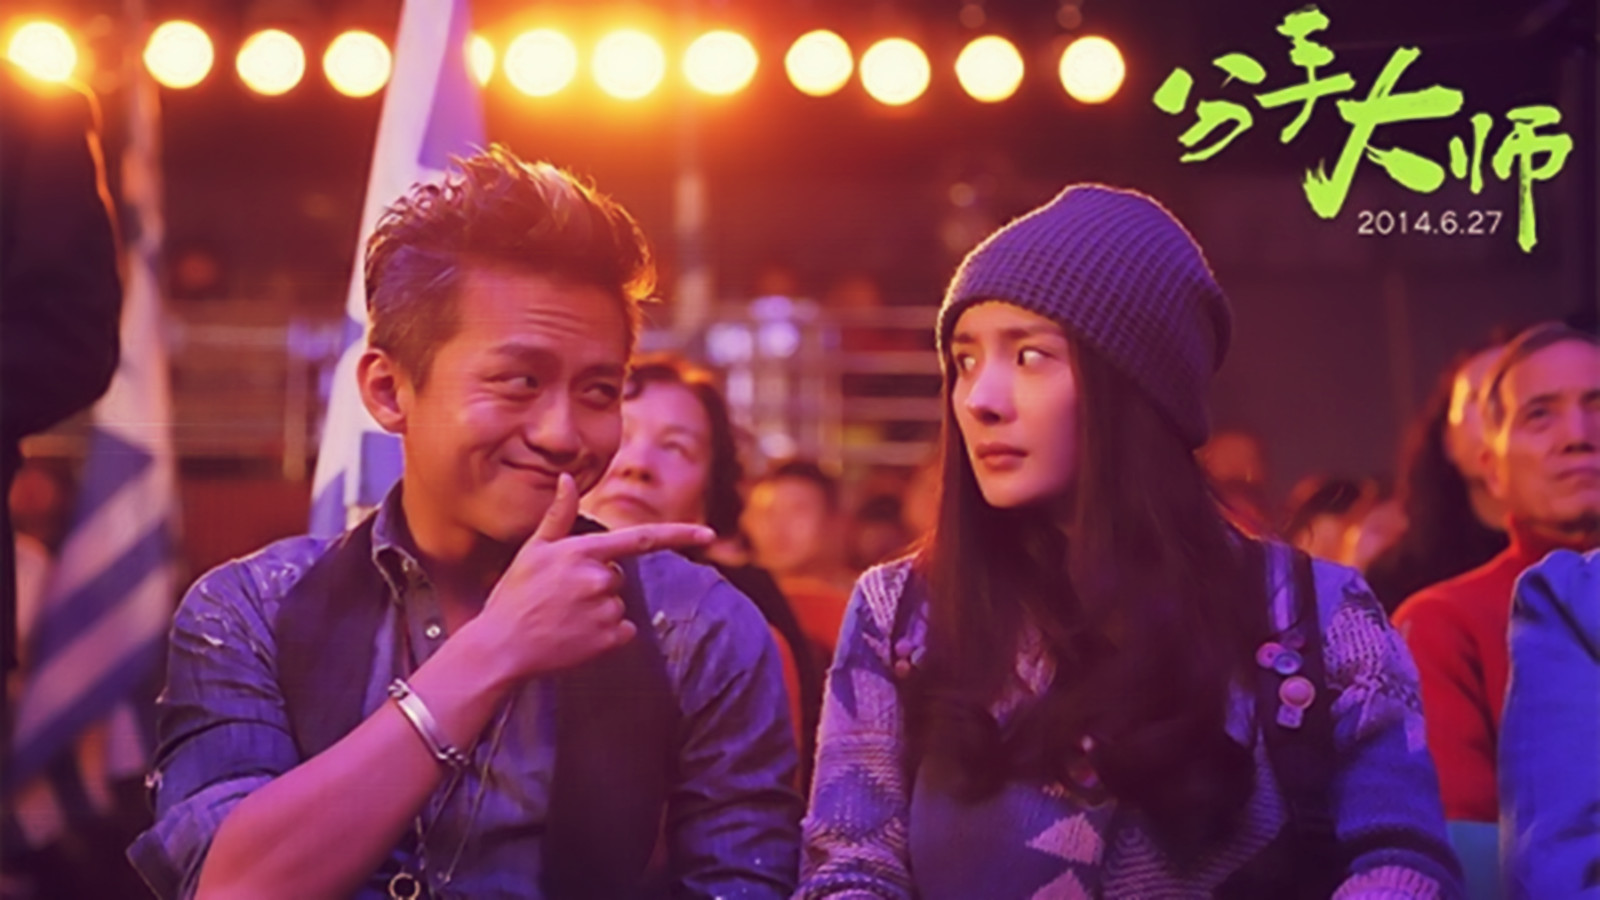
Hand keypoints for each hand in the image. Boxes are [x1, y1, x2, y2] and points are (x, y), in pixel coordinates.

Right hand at [475, 473, 714, 680]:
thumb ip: (558, 515)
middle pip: (619, 576)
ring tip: (564, 617)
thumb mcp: (533, 550)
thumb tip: (567, 478)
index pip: (641, 539)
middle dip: (598, 583)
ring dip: (599, 610)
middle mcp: (598, 579)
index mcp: (582, 553)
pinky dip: (606, 635)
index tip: (709, 534)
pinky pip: (624, 631)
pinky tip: (576, 636)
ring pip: (619, 604)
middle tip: (562, 596)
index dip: (679, 535)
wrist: (501, 648)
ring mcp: (605, 611)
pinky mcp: (608, 640)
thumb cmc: (514, 595)